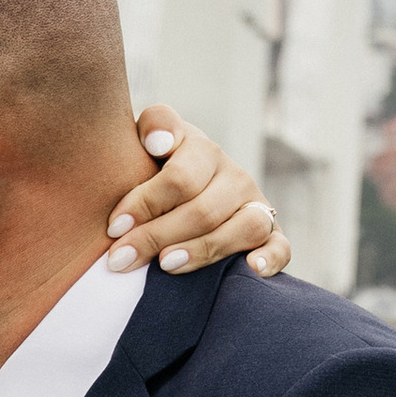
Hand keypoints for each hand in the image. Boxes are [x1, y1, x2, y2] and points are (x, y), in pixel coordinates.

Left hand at [114, 109, 290, 279]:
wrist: (181, 185)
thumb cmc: (153, 167)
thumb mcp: (147, 140)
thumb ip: (154, 127)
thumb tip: (160, 142)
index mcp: (202, 149)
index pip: (180, 178)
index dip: (145, 203)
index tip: (114, 227)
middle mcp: (234, 175)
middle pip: (204, 210)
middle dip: (158, 236)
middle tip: (122, 259)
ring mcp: (255, 204)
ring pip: (243, 228)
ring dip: (204, 249)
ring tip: (167, 265)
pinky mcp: (270, 233)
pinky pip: (280, 246)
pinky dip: (271, 258)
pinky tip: (252, 269)